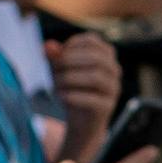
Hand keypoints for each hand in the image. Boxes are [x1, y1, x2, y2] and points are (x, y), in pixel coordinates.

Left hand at [48, 30, 121, 155]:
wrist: (80, 121)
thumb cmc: (72, 89)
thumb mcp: (60, 70)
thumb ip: (54, 57)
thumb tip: (48, 47)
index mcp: (104, 55)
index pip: (92, 41)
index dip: (72, 44)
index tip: (57, 55)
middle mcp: (113, 70)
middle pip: (95, 58)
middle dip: (70, 61)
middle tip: (53, 69)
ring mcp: (113, 89)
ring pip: (95, 77)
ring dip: (71, 78)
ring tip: (56, 84)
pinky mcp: (107, 107)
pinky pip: (92, 99)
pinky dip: (73, 96)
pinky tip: (61, 96)